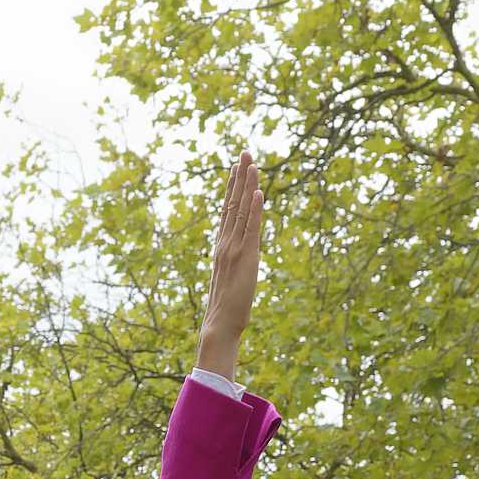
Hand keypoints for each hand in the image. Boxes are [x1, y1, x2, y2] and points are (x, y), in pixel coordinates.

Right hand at [197, 150, 264, 375]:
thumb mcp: (230, 280)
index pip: (227, 210)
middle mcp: (225, 243)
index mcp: (221, 247)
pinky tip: (258, 192)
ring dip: (248, 186)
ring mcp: (234, 249)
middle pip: (233, 203)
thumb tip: (239, 259)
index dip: (232, 187)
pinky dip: (255, 209)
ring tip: (252, 163)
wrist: (220, 325)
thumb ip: (233, 264)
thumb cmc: (225, 309)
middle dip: (240, 177)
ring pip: (242, 211)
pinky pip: (251, 228)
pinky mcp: (246, 257)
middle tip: (244, 152)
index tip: (237, 167)